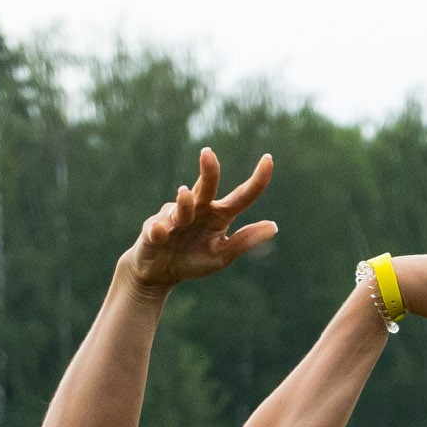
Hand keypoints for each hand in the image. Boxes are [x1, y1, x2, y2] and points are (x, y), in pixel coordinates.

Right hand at [126, 149, 276, 292]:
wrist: (159, 272)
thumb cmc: (192, 260)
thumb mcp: (221, 256)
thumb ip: (244, 241)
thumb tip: (273, 226)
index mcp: (219, 216)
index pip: (241, 196)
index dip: (256, 180)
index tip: (268, 158)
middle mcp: (198, 210)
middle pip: (206, 188)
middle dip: (208, 171)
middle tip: (207, 154)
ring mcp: (174, 218)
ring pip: (182, 206)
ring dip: (184, 202)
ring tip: (184, 192)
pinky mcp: (153, 230)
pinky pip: (157, 229)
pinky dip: (159, 230)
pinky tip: (159, 231)